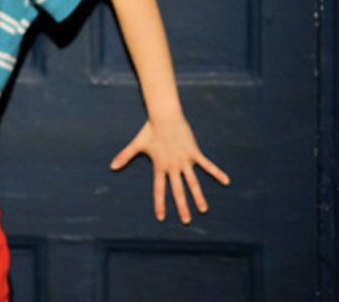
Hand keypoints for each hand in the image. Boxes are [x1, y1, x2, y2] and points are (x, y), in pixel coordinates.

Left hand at [111, 116, 229, 223]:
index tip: (161, 217)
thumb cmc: (149, 131)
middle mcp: (173, 166)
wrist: (164, 117)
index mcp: (159, 166)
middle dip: (182, 206)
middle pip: (177, 190)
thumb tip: (111, 166)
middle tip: (186, 221)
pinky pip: (207, 165)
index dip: (160, 203)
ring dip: (198, 196)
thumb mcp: (136, 145)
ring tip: (204, 209)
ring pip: (193, 181)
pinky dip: (216, 172)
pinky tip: (226, 181)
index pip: (159, 189)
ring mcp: (185, 160)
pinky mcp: (194, 153)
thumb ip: (125, 156)